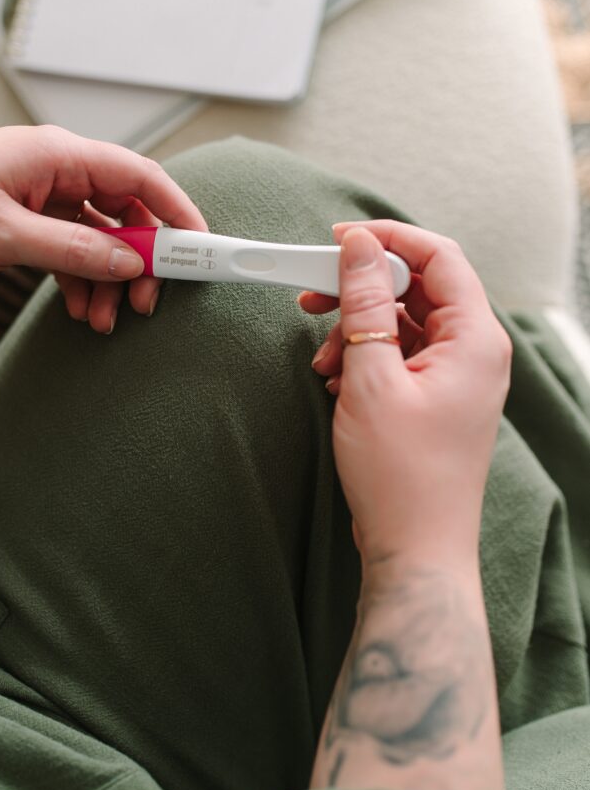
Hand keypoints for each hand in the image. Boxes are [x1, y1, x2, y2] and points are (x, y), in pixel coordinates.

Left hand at [0, 125, 206, 332]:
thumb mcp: (3, 234)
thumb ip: (72, 249)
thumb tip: (129, 264)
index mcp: (58, 156)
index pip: (141, 177)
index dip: (179, 212)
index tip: (203, 248)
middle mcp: (58, 170)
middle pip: (127, 212)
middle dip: (142, 260)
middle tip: (144, 302)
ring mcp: (43, 195)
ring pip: (100, 237)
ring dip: (109, 279)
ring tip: (102, 319)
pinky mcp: (28, 218)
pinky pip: (72, 248)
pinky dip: (81, 279)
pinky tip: (79, 308)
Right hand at [300, 221, 511, 568]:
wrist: (415, 550)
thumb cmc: (401, 476)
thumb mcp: (371, 380)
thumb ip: (365, 305)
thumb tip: (357, 247)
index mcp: (474, 339)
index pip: (439, 256)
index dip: (388, 240)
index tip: (339, 239)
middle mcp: (474, 352)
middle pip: (418, 287)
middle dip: (362, 289)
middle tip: (315, 294)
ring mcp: (456, 376)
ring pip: (404, 322)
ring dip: (358, 328)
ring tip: (325, 359)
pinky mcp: (436, 397)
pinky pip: (400, 354)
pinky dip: (366, 357)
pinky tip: (337, 379)